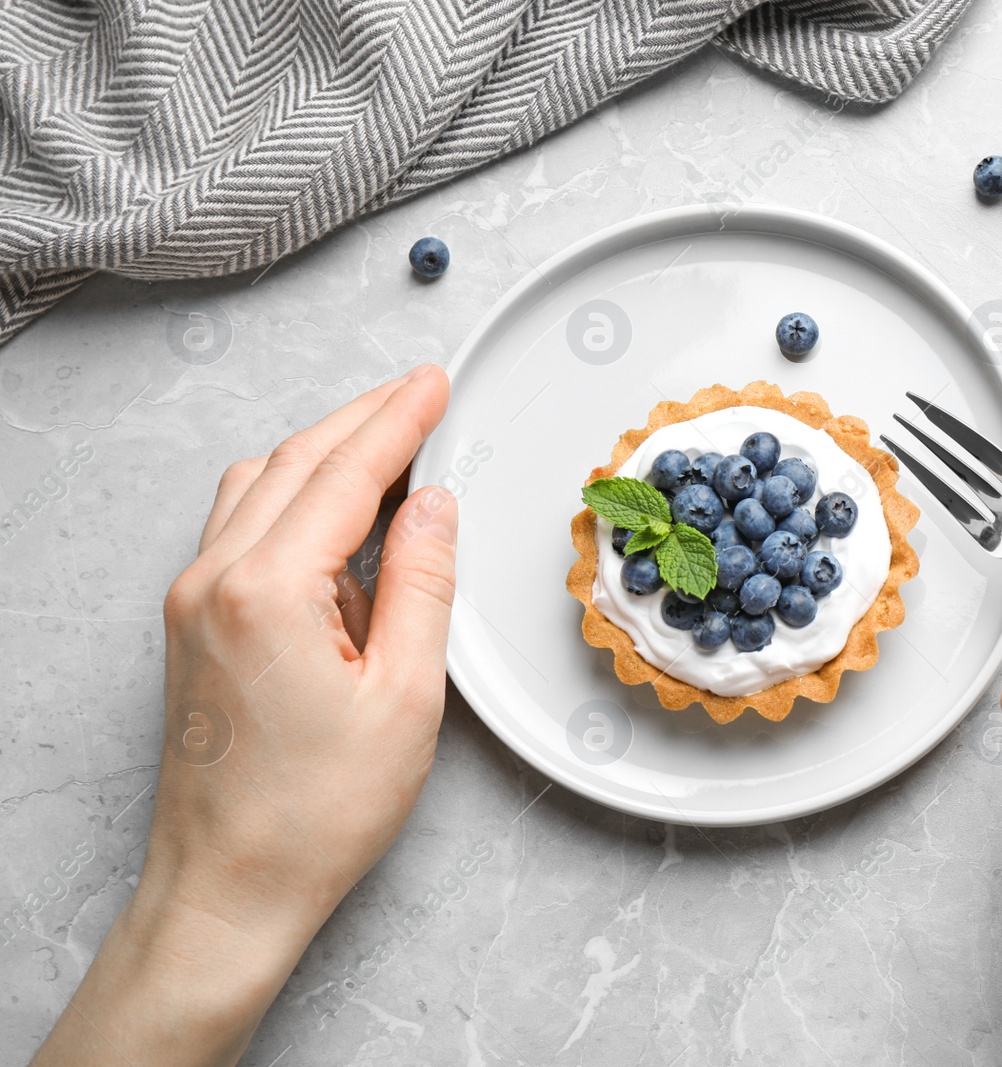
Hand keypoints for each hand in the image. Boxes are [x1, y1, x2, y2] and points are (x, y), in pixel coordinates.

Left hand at [33, 366, 456, 1065]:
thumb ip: (419, 582)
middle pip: (292, 463)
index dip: (397, 420)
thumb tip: (433, 505)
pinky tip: (338, 519)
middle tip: (418, 394)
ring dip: (322, 454)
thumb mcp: (404, 695)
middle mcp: (212, 581)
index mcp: (266, 591)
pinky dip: (292, 498)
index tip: (432, 383)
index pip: (344, 475)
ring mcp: (191, 602)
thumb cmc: (314, 813)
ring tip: (387, 446)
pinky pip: (239, 528)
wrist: (229, 886)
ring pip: (258, 487)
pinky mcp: (191, 625)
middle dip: (361, 420)